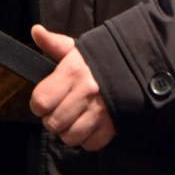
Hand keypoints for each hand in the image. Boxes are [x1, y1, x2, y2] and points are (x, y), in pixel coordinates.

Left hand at [29, 25, 115, 151]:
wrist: (138, 64)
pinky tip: (91, 124)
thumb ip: (54, 43)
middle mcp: (85, 92)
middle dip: (53, 119)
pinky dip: (88, 138)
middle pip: (53, 123)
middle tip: (62, 109)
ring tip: (75, 118)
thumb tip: (35, 31)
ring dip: (70, 131)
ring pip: (70, 137)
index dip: (39, 104)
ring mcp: (100, 111)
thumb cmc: (102, 57)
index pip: (40, 101)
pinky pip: (90, 144)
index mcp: (73, 71)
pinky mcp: (113, 126)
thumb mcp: (78, 48)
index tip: (45, 101)